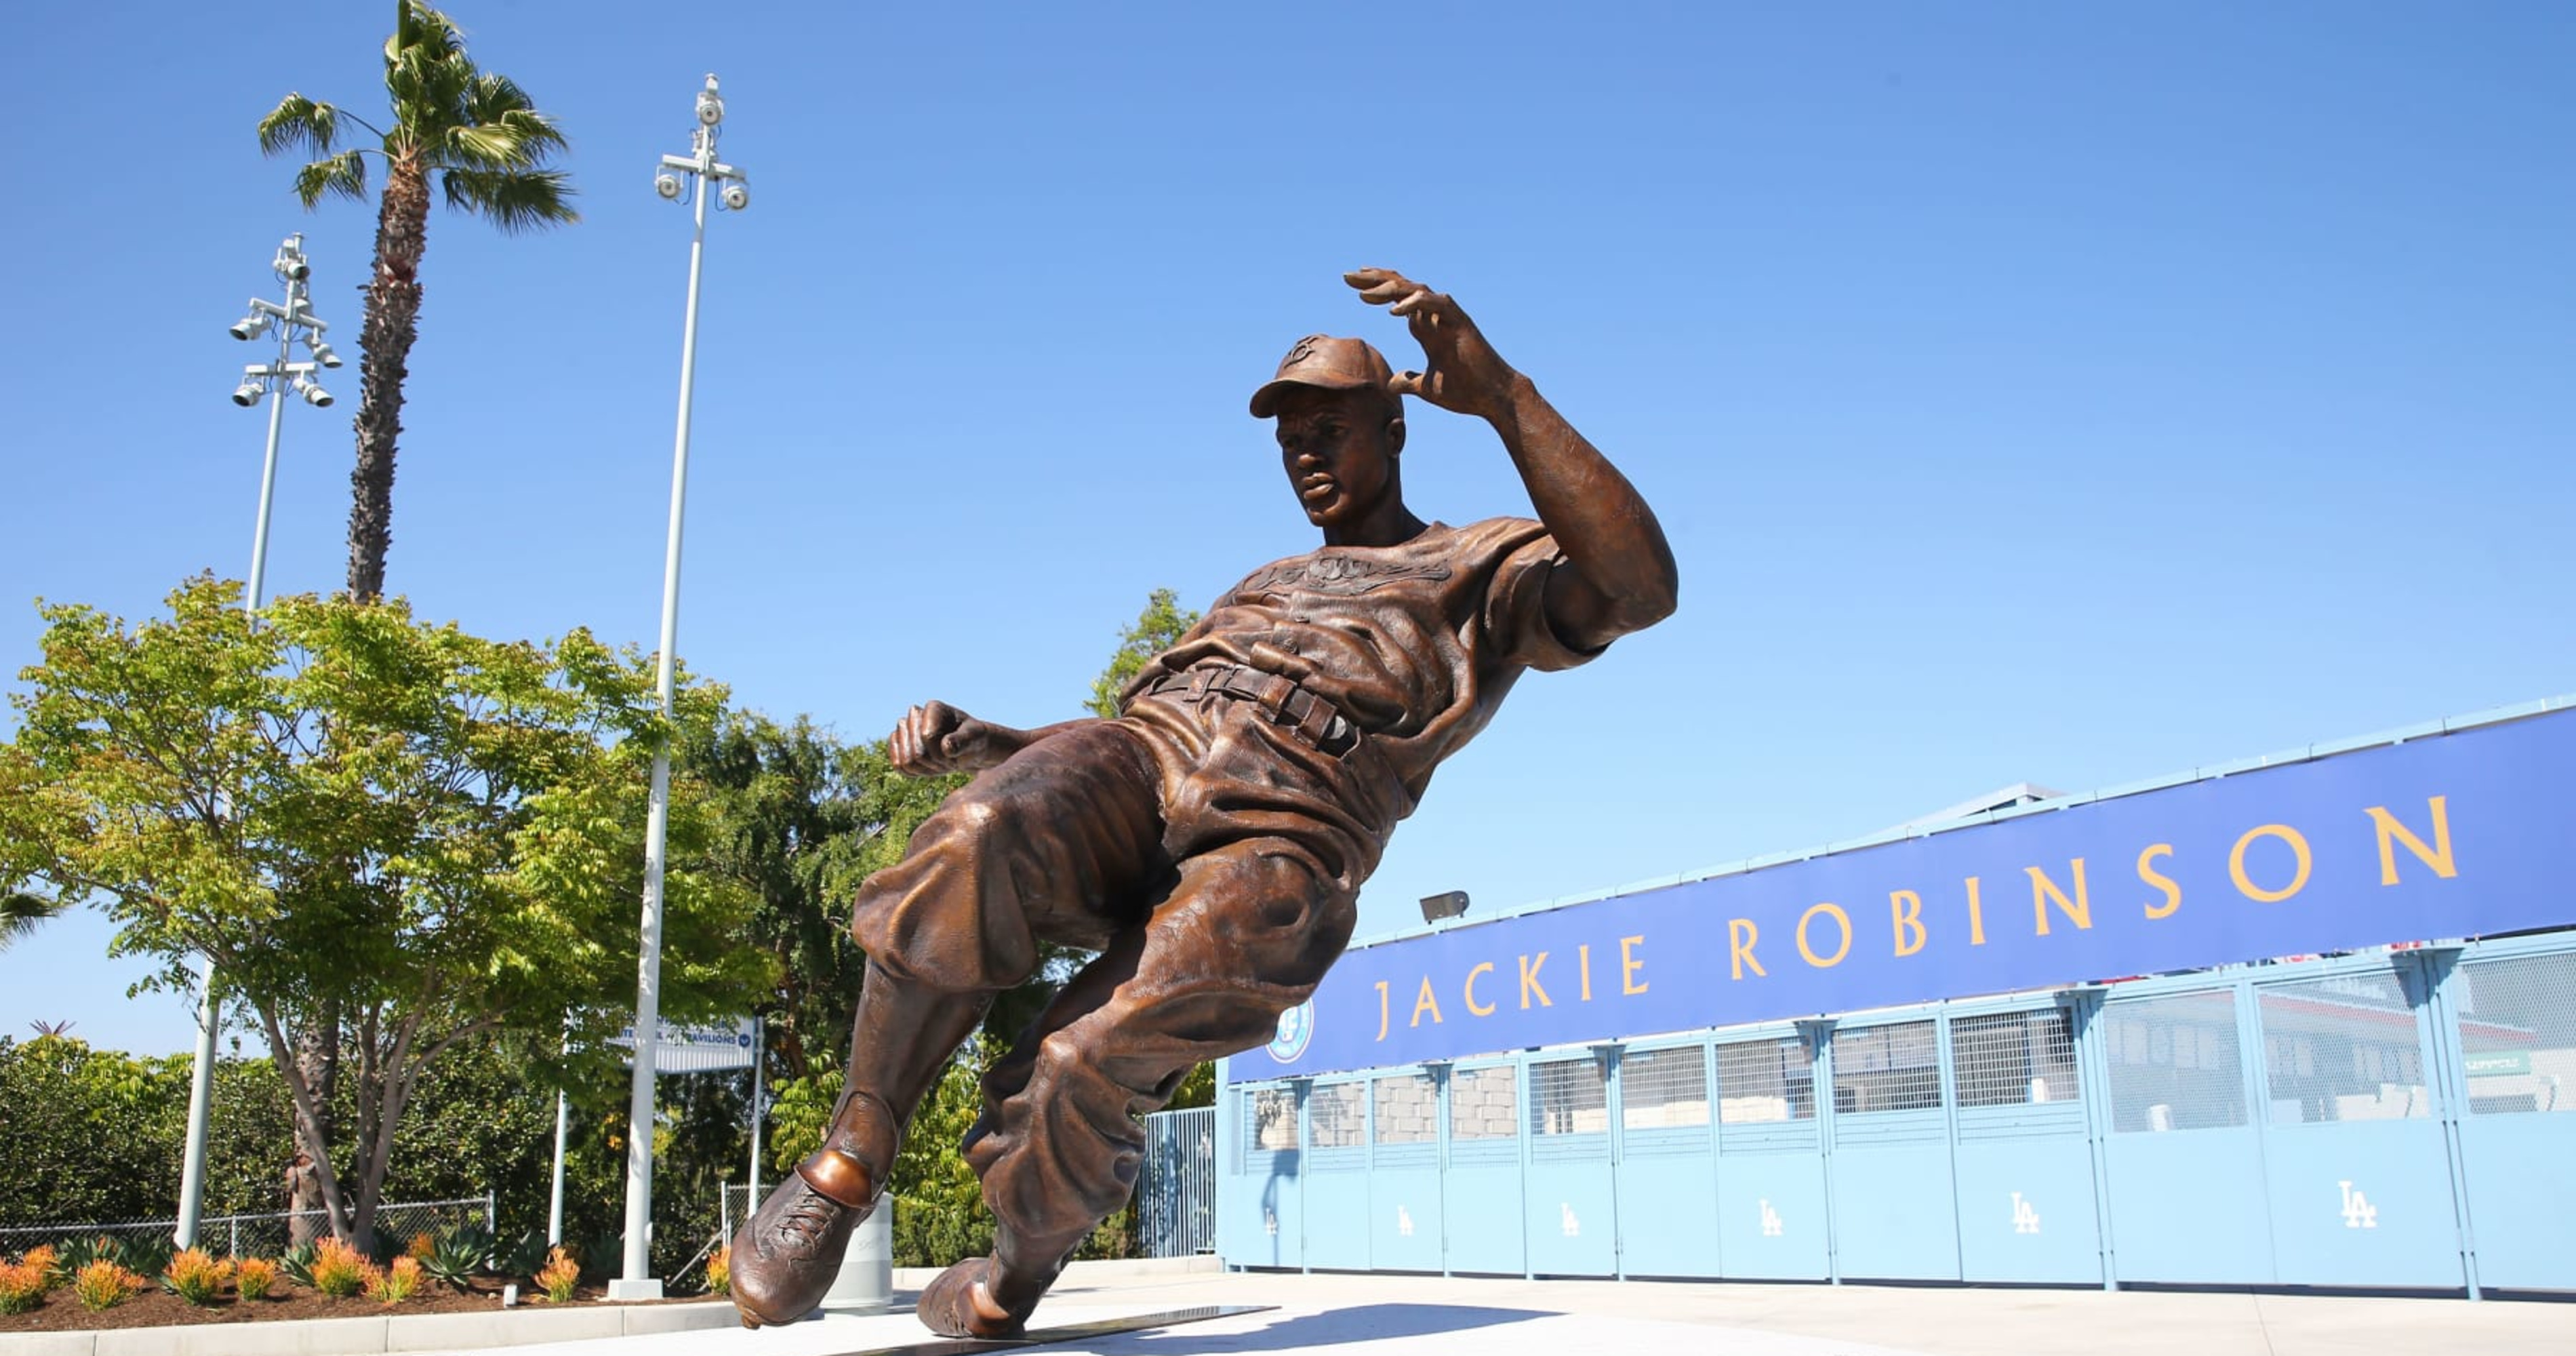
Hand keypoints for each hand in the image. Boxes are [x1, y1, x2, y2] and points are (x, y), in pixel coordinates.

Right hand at [888, 701, 1013, 776]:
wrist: (969, 748)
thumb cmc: (974, 739)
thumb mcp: (975, 739)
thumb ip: (963, 741)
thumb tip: (946, 746)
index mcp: (933, 708)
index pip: (927, 737)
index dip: (942, 752)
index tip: (956, 752)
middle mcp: (914, 717)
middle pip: (916, 753)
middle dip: (936, 762)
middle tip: (950, 758)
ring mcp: (904, 731)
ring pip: (906, 762)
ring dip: (927, 769)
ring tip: (941, 761)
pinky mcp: (899, 746)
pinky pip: (898, 766)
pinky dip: (916, 772)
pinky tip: (928, 766)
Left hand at [1346, 268, 1520, 421]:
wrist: (1493, 398)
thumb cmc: (1466, 391)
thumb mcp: (1427, 388)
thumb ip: (1410, 381)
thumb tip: (1392, 381)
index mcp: (1427, 327)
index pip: (1398, 298)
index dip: (1376, 289)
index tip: (1352, 286)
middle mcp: (1435, 317)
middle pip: (1402, 287)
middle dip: (1374, 280)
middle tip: (1347, 276)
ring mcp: (1448, 317)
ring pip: (1417, 289)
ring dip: (1390, 288)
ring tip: (1364, 292)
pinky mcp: (1461, 323)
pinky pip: (1436, 303)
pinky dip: (1416, 303)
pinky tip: (1395, 312)